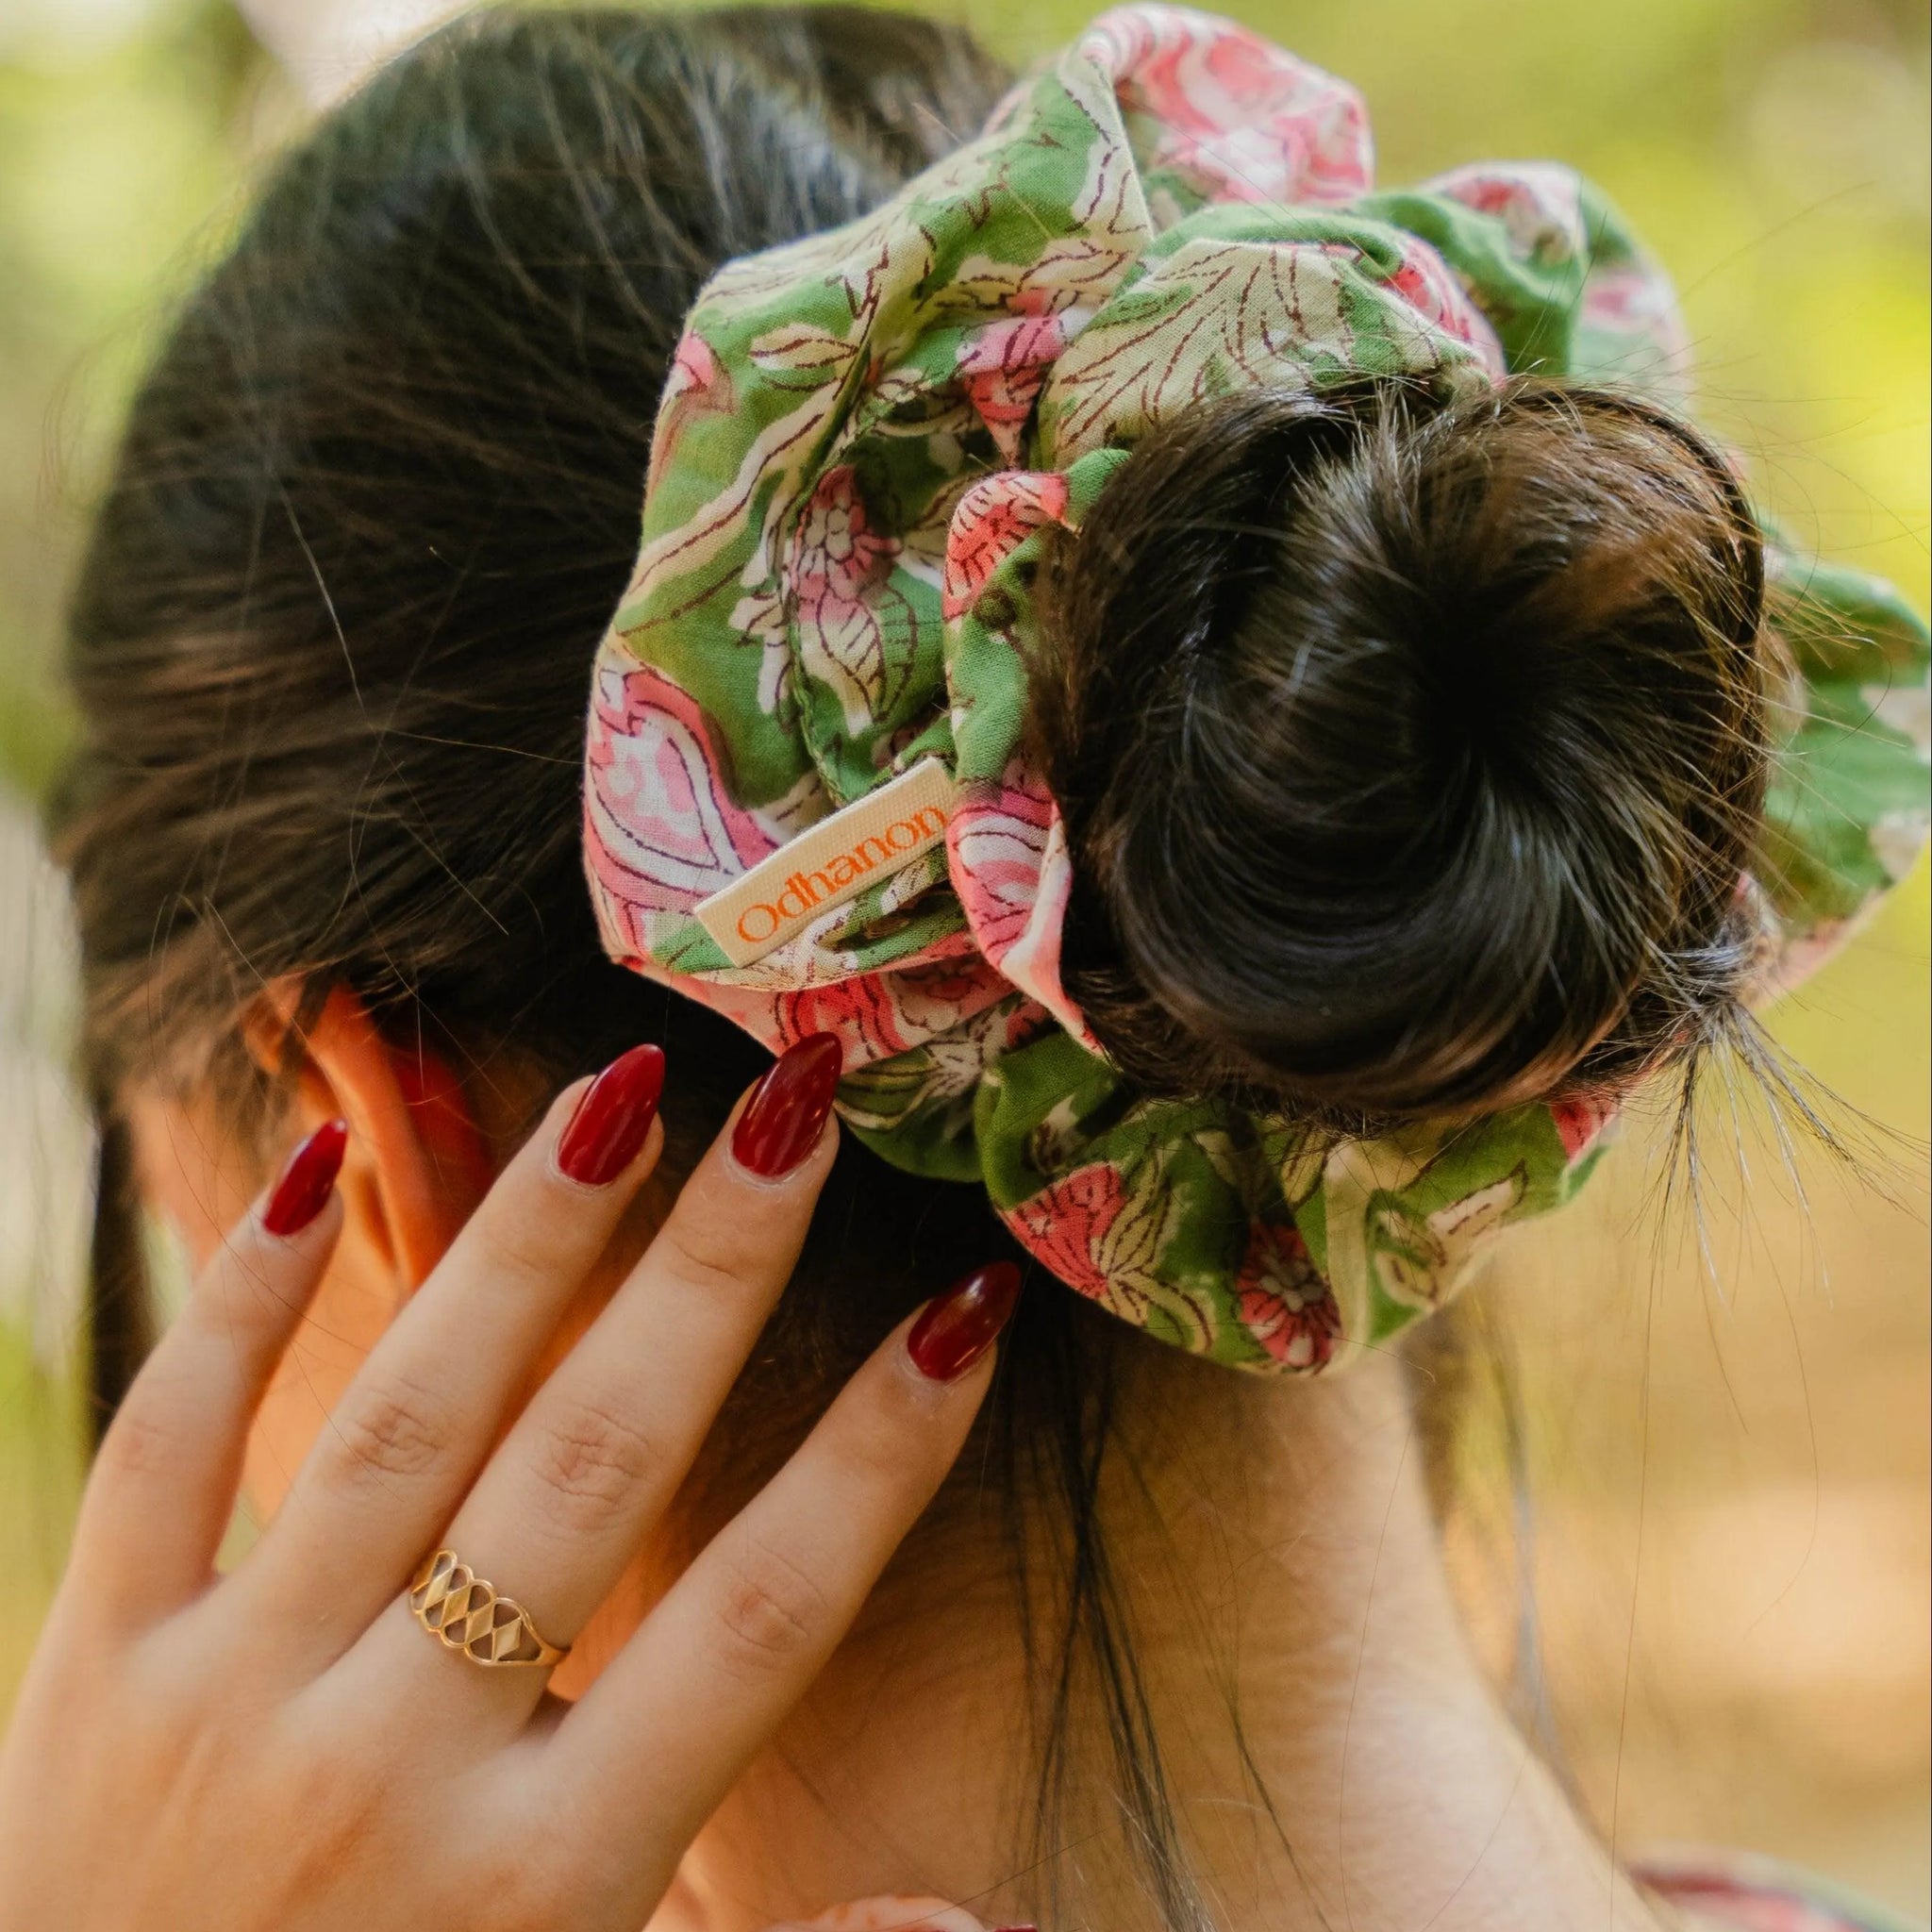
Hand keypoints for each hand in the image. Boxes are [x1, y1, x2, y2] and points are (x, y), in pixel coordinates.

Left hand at [0, 1036, 1015, 1930]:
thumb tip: (968, 1927)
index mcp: (552, 1875)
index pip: (763, 1618)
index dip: (880, 1459)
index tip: (966, 1311)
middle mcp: (397, 1767)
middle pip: (594, 1469)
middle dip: (715, 1275)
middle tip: (800, 1110)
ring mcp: (231, 1698)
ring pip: (406, 1419)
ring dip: (525, 1242)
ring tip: (625, 1097)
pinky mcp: (91, 1667)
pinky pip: (171, 1448)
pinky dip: (233, 1302)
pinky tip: (311, 1163)